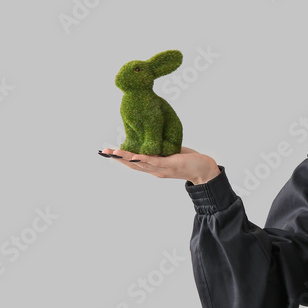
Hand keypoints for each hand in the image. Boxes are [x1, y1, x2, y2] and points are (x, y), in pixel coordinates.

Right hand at [98, 145, 219, 183]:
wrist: (205, 170)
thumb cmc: (188, 160)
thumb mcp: (169, 153)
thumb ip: (159, 148)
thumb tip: (151, 137)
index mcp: (154, 167)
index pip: (133, 163)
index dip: (120, 158)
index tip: (107, 152)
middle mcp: (155, 170)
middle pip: (132, 165)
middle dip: (117, 158)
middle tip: (103, 152)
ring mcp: (162, 169)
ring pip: (140, 164)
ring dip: (126, 158)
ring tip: (113, 152)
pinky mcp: (170, 165)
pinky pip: (155, 162)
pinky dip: (143, 159)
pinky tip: (134, 156)